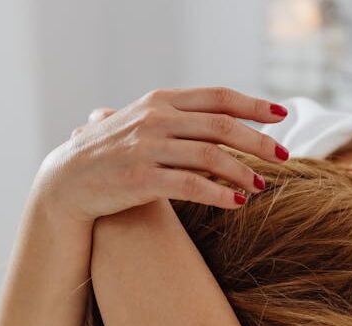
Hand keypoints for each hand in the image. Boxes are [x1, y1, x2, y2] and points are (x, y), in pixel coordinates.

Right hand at [29, 87, 290, 221]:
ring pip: (211, 155)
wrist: (66, 182)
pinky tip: (238, 203)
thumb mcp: (141, 125)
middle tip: (284, 156)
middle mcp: (156, 119)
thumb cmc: (110, 155)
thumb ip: (177, 119)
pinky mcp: (140, 179)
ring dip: (243, 171)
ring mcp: (147, 148)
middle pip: (222, 125)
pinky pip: (191, 186)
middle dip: (259, 140)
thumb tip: (218, 119)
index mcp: (161, 101)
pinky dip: (220, 194)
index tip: (282, 114)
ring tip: (262, 185)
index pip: (218, 97)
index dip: (254, 104)